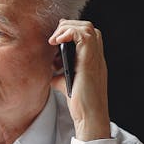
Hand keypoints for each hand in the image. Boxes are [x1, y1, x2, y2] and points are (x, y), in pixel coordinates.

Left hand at [49, 19, 110, 140]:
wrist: (90, 116)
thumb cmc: (80, 103)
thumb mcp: (66, 82)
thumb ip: (59, 73)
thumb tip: (46, 68)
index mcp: (93, 59)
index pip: (87, 34)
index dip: (71, 30)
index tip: (56, 38)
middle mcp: (97, 56)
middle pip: (88, 26)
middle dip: (68, 26)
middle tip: (54, 38)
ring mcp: (95, 58)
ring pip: (87, 27)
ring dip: (67, 29)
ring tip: (54, 40)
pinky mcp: (89, 61)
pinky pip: (83, 35)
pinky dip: (68, 33)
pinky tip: (56, 43)